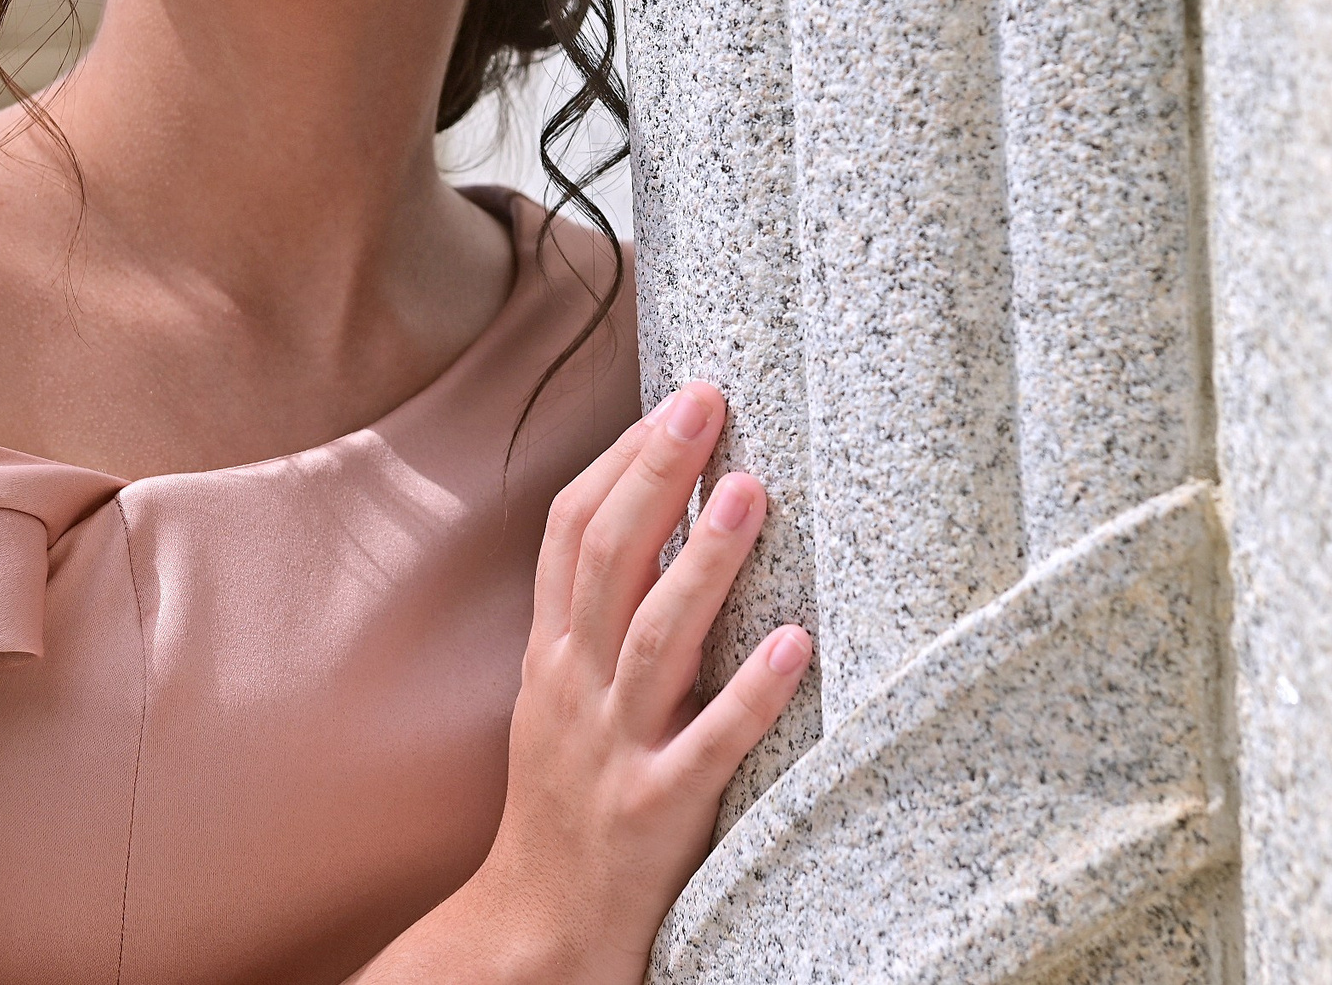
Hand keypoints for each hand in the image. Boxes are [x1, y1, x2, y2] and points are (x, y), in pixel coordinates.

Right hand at [476, 382, 811, 982]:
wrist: (532, 929)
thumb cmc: (564, 801)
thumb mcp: (558, 697)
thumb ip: (596, 617)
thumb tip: (653, 518)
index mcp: (553, 655)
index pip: (570, 533)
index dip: (620, 461)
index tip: (673, 401)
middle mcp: (576, 688)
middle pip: (609, 561)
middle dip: (657, 476)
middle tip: (707, 403)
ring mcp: (614, 749)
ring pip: (655, 639)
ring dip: (705, 562)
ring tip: (753, 490)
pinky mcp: (658, 811)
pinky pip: (711, 744)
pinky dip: (754, 692)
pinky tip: (798, 645)